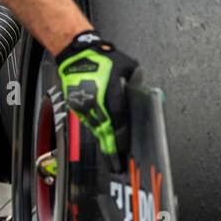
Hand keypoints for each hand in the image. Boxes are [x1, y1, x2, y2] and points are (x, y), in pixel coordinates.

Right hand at [56, 30, 138, 167]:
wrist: (76, 54)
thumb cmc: (103, 58)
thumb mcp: (128, 65)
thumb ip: (137, 80)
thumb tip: (144, 92)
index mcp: (109, 94)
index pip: (118, 121)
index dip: (121, 137)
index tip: (124, 150)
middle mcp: (95, 102)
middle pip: (105, 131)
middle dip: (110, 150)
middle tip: (116, 165)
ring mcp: (84, 105)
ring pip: (96, 129)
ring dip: (103, 143)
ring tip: (110, 158)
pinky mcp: (77, 105)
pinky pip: (89, 122)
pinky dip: (96, 132)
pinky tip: (101, 140)